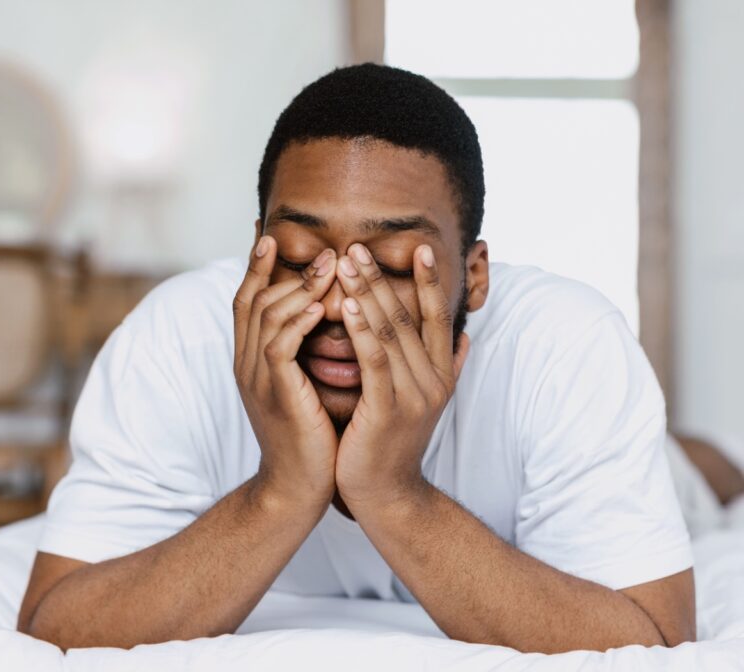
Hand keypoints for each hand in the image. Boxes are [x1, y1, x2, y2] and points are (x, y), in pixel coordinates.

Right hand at [234, 236, 338, 507]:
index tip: (272, 237)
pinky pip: (279, 348)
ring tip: (330, 266)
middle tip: (323, 249)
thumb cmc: (311, 436)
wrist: (298, 488)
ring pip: (267, 318)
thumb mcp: (305, 385)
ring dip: (300, 288)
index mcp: (251, 360)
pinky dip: (298, 322)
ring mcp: (257, 379)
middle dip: (283, 269)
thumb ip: (307, 351)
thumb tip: (332, 316)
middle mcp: (246, 364)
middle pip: (252, 300)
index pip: (246, 302)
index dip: (257, 268)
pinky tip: (321, 306)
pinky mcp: (276, 394)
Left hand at [333, 243, 469, 507]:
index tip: (418, 249)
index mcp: (442, 374)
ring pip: (390, 333)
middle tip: (356, 247)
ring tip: (345, 265)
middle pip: (408, 317)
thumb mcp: (423, 402)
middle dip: (381, 279)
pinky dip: (361, 331)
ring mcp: (414, 395)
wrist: (387, 495)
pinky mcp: (388, 410)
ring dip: (367, 295)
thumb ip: (445, 368)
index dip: (429, 282)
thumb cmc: (393, 444)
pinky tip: (345, 307)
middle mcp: (433, 380)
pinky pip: (375, 362)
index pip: (438, 317)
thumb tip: (465, 339)